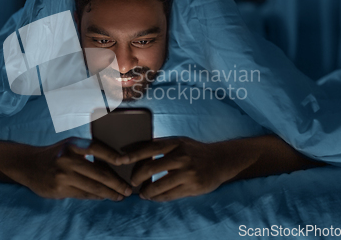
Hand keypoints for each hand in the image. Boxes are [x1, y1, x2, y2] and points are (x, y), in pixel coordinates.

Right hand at [0, 137, 132, 200]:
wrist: (28, 164)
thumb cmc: (56, 154)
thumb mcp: (69, 146)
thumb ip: (87, 151)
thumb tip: (114, 164)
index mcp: (73, 144)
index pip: (96, 147)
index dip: (112, 154)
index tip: (125, 160)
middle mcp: (67, 158)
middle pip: (99, 172)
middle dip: (117, 183)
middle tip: (128, 189)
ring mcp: (63, 174)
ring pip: (93, 187)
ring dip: (110, 193)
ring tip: (120, 196)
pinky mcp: (59, 189)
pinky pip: (83, 194)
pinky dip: (96, 196)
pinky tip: (104, 197)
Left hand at [118, 137, 253, 201]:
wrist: (220, 160)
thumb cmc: (194, 151)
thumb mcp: (179, 142)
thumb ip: (161, 146)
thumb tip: (135, 149)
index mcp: (175, 143)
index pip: (149, 147)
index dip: (132, 154)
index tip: (120, 160)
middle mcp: (181, 156)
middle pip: (151, 168)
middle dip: (137, 177)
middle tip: (132, 182)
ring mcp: (187, 173)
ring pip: (159, 186)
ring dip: (146, 192)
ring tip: (142, 193)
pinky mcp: (193, 187)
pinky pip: (169, 195)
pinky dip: (158, 198)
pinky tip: (153, 197)